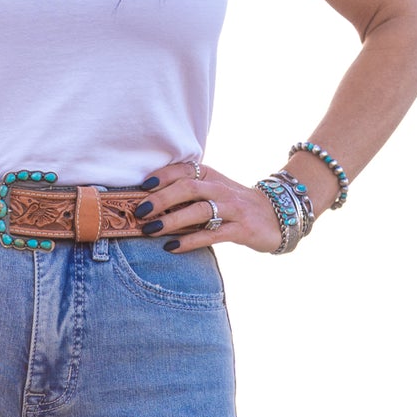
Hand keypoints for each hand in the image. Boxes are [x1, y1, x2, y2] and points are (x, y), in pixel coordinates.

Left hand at [131, 158, 283, 254]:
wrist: (277, 216)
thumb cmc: (235, 207)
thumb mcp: (214, 192)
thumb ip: (189, 193)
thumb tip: (151, 202)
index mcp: (211, 176)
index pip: (184, 169)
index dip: (163, 176)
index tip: (142, 186)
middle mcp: (220, 188)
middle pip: (188, 188)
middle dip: (161, 199)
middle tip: (140, 211)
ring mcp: (232, 208)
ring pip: (199, 210)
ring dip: (172, 220)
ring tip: (150, 230)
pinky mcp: (241, 229)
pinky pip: (212, 235)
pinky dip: (190, 241)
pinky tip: (172, 247)